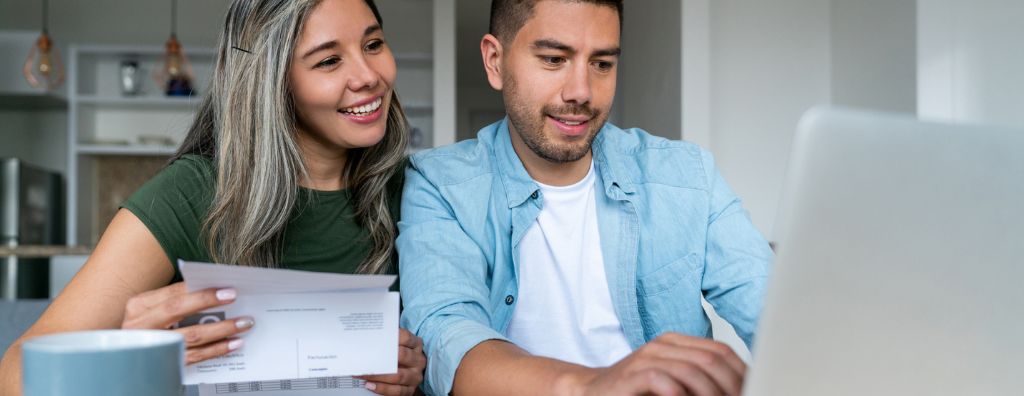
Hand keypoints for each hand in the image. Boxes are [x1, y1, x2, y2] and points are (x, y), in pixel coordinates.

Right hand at [121, 282, 253, 363]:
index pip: (174, 293)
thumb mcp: (154, 310)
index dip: (201, 291)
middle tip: (234, 298)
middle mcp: (141, 325)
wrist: (131, 359)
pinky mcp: (164, 364)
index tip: (227, 289)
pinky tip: (233, 343)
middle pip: (178, 310)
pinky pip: (194, 356)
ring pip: (191, 336)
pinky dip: (216, 350)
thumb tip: (215, 290)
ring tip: (243, 323)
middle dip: (208, 302)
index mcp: (140, 306)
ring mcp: (153, 346)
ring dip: (221, 329)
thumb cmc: (149, 327)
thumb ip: (177, 299)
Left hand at [357, 328, 426, 395]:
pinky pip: (397, 391)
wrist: (408, 372)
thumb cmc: (398, 356)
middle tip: (366, 356)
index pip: (406, 337)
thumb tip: (368, 336)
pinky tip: (370, 385)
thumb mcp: (398, 345)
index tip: (377, 337)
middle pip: (403, 355)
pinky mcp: (410, 389)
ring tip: (363, 374)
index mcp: (416, 345)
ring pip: (399, 376)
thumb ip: (386, 340)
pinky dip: (383, 389)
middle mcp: (418, 360)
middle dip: (383, 356)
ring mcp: (415, 376)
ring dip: (378, 375)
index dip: (393, 336)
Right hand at [564, 333, 746, 395]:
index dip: (741, 372)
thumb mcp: (673, 382)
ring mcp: (646, 357)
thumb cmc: (635, 391)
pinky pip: (662, 379)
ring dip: (710, 394)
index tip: (751, 389)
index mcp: (676, 342)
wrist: (592, 391)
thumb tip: (737, 388)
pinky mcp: (631, 375)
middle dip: (730, 385)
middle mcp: (662, 345)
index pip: (720, 351)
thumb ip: (699, 380)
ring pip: (691, 370)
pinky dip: (679, 395)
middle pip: (710, 359)